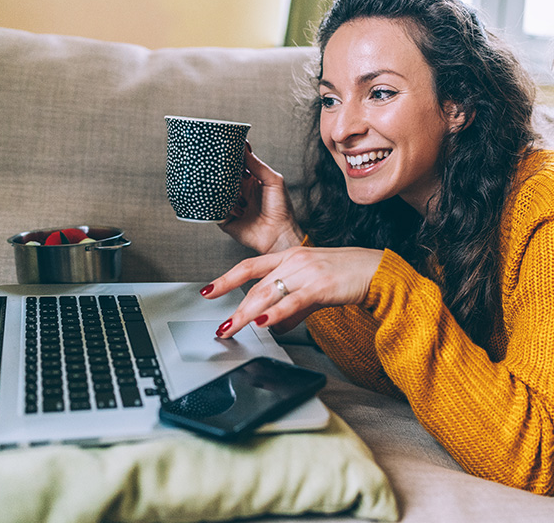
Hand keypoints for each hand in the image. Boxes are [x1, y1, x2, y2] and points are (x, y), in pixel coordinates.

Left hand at [200, 246, 383, 337]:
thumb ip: (291, 306)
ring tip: (233, 328)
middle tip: (222, 327)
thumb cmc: (345, 274)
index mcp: (289, 256)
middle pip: (256, 285)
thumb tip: (273, 324)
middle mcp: (294, 261)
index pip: (249, 266)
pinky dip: (277, 313)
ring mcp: (307, 272)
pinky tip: (264, 322)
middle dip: (235, 308)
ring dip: (248, 313)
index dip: (226, 279)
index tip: (207, 291)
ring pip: (269, 293)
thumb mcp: (312, 286)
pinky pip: (294, 301)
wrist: (376, 270)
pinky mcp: (322, 285)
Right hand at [219, 144, 303, 253]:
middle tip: (219, 164)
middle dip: (222, 171)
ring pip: (217, 191)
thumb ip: (258, 165)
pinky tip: (229, 204)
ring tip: (229, 189)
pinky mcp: (224, 219)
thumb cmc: (281, 209)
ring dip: (221, 188)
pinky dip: (217, 204)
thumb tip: (244, 148)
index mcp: (251, 181)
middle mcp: (240, 192)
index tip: (225, 147)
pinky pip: (214, 209)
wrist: (279, 235)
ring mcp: (231, 205)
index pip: (237, 165)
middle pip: (225, 177)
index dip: (232, 157)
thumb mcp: (273, 181)